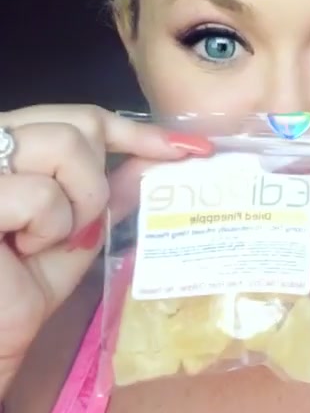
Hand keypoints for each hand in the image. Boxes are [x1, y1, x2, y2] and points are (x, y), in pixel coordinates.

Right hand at [0, 104, 210, 396]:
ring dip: (76, 204)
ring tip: (43, 240)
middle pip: (78, 125)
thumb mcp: (76, 239)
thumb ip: (108, 197)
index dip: (138, 130)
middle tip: (79, 229)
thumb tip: (153, 162)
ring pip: (65, 146)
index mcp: (13, 145)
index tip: (190, 148)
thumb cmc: (14, 295)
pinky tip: (19, 250)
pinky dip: (47, 228)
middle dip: (96, 182)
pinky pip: (40, 194)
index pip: (82, 117)